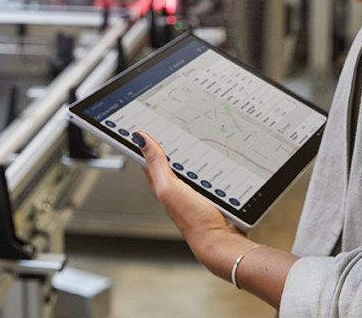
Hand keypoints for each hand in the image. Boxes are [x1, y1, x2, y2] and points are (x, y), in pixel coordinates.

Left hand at [134, 131, 240, 264]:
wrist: (221, 239)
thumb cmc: (193, 219)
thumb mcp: (169, 187)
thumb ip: (156, 163)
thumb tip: (140, 138)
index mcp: (160, 184)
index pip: (148, 157)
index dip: (145, 141)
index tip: (146, 123)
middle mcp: (174, 187)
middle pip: (170, 158)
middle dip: (171, 141)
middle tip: (172, 122)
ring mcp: (192, 189)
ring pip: (189, 163)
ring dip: (192, 150)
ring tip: (192, 133)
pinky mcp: (209, 191)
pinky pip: (206, 171)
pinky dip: (208, 161)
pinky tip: (213, 155)